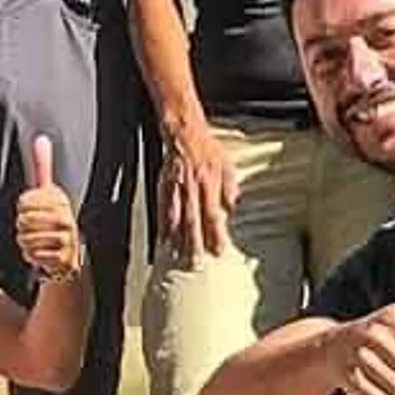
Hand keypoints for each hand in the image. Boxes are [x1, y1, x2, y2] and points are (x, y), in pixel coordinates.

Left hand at [12, 134, 84, 281]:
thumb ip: (43, 168)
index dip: (22, 208)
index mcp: (59, 199)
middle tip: (32, 229)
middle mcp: (66, 217)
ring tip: (36, 241)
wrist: (67, 255)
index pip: (24, 201)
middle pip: (24, 220)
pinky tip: (41, 254)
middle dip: (22, 227)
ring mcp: (66, 238)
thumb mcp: (48, 194)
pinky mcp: (63, 258)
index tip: (30, 210)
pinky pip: (33, 255)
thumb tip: (42, 139)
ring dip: (26, 243)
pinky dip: (32, 256)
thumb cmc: (52, 221)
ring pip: (27, 238)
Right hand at [158, 122, 240, 270]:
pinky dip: (163, 225)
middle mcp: (193, 187)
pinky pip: (163, 209)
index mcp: (210, 183)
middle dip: (195, 244)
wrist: (185, 132)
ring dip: (178, 239)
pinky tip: (164, 238)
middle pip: (194, 221)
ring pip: (177, 218)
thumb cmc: (207, 148)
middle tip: (196, 262)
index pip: (214, 215)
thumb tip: (231, 209)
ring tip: (179, 256)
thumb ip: (230, 188)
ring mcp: (177, 187)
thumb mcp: (227, 165)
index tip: (219, 250)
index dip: (216, 234)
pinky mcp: (165, 186)